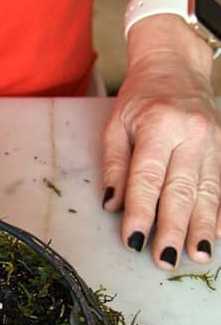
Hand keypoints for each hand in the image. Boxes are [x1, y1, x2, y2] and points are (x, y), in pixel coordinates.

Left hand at [102, 21, 220, 268]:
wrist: (176, 65)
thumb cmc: (140, 97)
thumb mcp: (117, 124)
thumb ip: (115, 166)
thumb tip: (113, 206)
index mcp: (159, 125)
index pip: (148, 176)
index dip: (141, 211)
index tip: (134, 240)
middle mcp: (191, 134)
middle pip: (182, 189)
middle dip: (174, 228)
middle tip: (165, 259)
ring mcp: (212, 141)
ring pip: (208, 191)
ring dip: (202, 227)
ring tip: (197, 256)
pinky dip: (219, 212)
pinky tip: (215, 235)